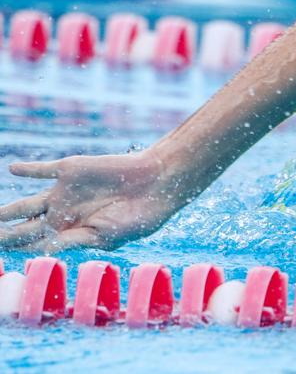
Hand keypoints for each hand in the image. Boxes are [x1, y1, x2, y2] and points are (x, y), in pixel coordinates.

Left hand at [0, 151, 175, 251]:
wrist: (156, 184)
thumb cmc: (137, 217)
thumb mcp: (104, 235)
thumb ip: (72, 240)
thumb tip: (41, 250)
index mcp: (73, 234)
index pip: (36, 245)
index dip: (17, 250)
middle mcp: (64, 215)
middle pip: (25, 227)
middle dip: (4, 235)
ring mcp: (65, 193)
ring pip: (27, 203)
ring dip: (7, 210)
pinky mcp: (71, 170)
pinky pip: (44, 170)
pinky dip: (29, 170)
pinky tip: (14, 169)